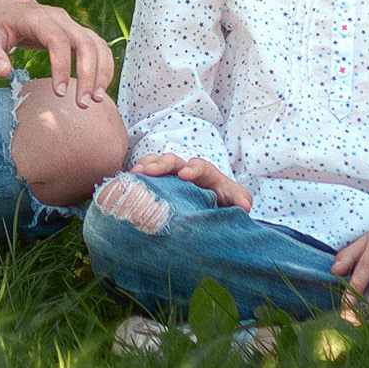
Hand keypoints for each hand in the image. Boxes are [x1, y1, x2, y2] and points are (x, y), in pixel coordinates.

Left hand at [0, 0, 115, 104]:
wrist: (4, 4)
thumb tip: (5, 74)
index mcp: (36, 18)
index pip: (57, 40)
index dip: (61, 66)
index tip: (59, 93)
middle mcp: (59, 18)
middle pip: (84, 42)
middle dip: (88, 74)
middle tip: (83, 103)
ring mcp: (71, 24)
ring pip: (97, 44)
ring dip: (102, 72)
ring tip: (97, 100)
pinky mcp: (77, 32)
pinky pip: (98, 47)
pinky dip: (104, 66)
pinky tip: (99, 88)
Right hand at [126, 151, 252, 209]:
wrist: (209, 205)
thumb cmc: (222, 200)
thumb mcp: (233, 200)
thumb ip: (239, 199)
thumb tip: (244, 206)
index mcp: (205, 173)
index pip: (200, 166)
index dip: (193, 168)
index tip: (185, 175)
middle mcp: (184, 170)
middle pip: (172, 161)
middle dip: (160, 164)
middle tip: (148, 172)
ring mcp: (167, 175)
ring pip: (154, 164)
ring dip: (143, 167)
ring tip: (132, 175)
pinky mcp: (156, 183)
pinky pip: (143, 175)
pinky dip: (134, 177)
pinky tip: (124, 185)